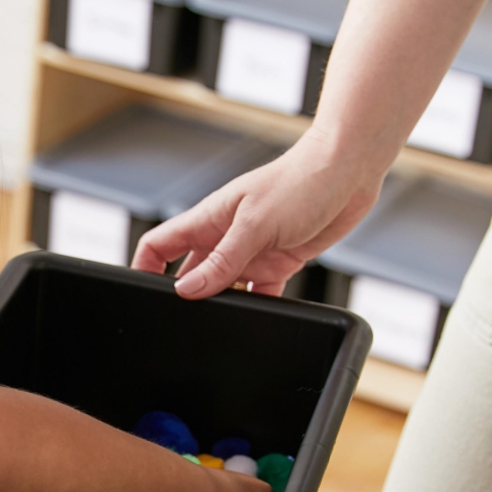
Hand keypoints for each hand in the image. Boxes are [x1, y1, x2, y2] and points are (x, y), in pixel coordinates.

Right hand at [131, 131, 382, 298]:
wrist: (350, 171)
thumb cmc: (301, 180)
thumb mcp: (255, 224)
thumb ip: (222, 261)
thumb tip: (187, 290)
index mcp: (208, 220)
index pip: (159, 246)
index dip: (145, 269)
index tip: (140, 293)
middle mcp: (224, 237)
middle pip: (190, 273)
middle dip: (186, 296)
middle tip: (188, 318)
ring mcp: (251, 250)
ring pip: (224, 287)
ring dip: (224, 303)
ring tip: (226, 320)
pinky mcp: (279, 261)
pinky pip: (260, 292)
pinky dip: (259, 306)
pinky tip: (261, 316)